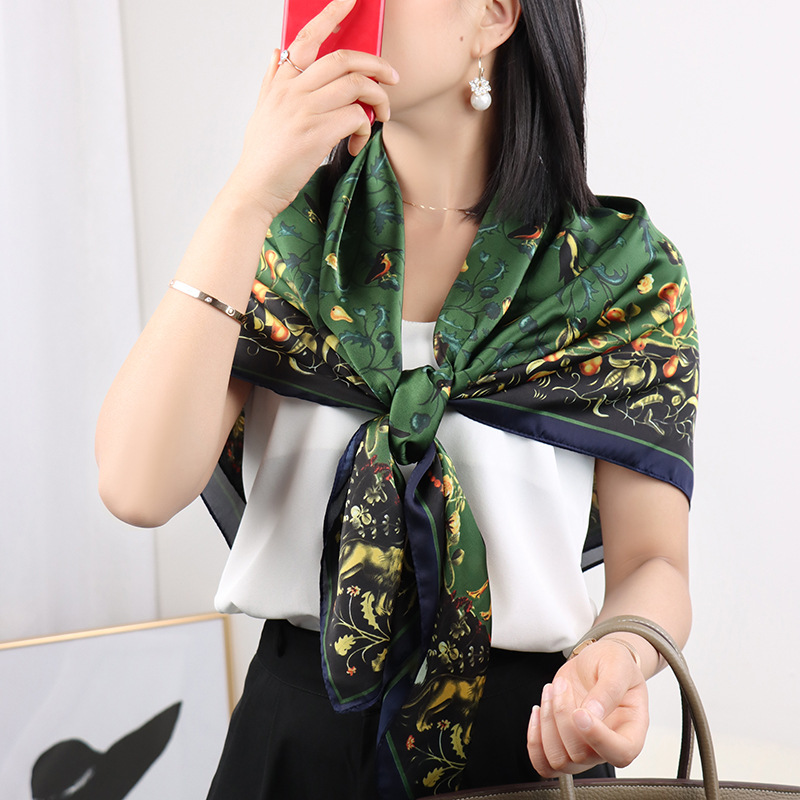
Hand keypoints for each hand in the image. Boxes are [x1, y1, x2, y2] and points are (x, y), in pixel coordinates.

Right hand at [227, 0, 398, 222]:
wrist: (255, 187)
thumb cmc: (262, 154)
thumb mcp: (262, 110)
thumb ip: (272, 79)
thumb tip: (277, 52)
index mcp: (281, 81)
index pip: (308, 37)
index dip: (331, 14)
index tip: (350, 0)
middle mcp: (293, 90)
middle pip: (344, 60)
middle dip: (376, 65)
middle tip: (392, 78)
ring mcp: (305, 111)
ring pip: (356, 86)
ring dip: (378, 99)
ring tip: (381, 115)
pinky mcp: (317, 134)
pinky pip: (355, 117)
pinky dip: (364, 128)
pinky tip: (357, 142)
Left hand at [526, 637, 648, 776]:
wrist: (597, 659)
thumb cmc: (613, 662)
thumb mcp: (617, 665)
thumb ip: (609, 688)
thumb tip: (593, 713)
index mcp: (631, 730)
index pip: (620, 753)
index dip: (598, 739)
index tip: (580, 712)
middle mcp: (607, 745)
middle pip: (581, 755)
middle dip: (563, 716)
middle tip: (562, 685)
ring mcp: (583, 747)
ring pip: (558, 760)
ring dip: (547, 724)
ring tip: (552, 691)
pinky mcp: (563, 744)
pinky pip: (544, 762)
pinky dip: (534, 740)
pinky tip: (539, 711)